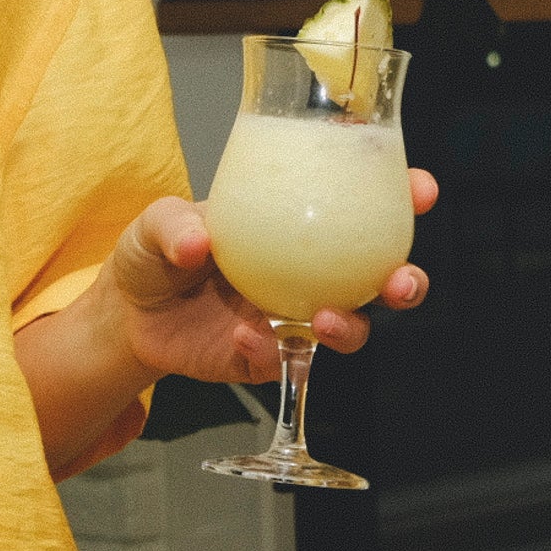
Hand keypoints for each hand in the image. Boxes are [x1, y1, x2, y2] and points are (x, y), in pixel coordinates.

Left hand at [104, 168, 437, 385]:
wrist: (128, 317)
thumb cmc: (153, 255)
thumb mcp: (155, 225)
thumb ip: (173, 226)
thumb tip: (197, 242)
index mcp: (294, 225)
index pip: (363, 207)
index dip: (402, 196)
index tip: (421, 190)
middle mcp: (307, 273)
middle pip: (379, 277)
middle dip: (407, 280)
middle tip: (401, 281)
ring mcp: (292, 317)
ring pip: (350, 327)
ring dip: (351, 326)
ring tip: (326, 319)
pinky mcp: (269, 356)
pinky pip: (288, 361)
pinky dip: (272, 353)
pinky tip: (247, 339)